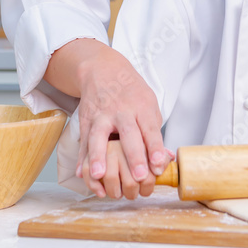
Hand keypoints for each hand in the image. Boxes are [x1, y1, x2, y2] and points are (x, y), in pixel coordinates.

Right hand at [56, 39, 169, 196]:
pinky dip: (81, 158)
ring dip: (99, 156)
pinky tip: (80, 173)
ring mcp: (101, 116)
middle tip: (139, 177)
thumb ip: (155, 134)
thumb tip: (166, 161)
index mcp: (141, 106)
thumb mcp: (149, 104)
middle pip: (128, 133)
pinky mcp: (86, 121)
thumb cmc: (131, 93)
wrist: (103, 70)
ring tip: (100, 175)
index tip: (158, 165)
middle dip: (134, 156)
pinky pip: (83, 142)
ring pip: (99, 136)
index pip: (150, 128)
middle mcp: (121, 110)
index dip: (155, 147)